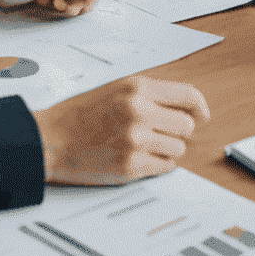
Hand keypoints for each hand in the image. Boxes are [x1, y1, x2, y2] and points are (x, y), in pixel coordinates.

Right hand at [34, 75, 210, 185]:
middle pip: (187, 125)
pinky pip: (165, 167)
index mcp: (137, 88)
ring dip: (167, 149)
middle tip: (160, 133)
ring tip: (144, 146)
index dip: (201, 107)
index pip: (188, 95)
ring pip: (178, 148)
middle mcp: (139, 112)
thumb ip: (152, 94)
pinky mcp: (130, 167)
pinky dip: (158, 165)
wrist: (50, 140)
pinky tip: (139, 158)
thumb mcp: (118, 89)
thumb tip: (189, 106)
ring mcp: (135, 141)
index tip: (204, 115)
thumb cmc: (82, 114)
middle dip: (178, 131)